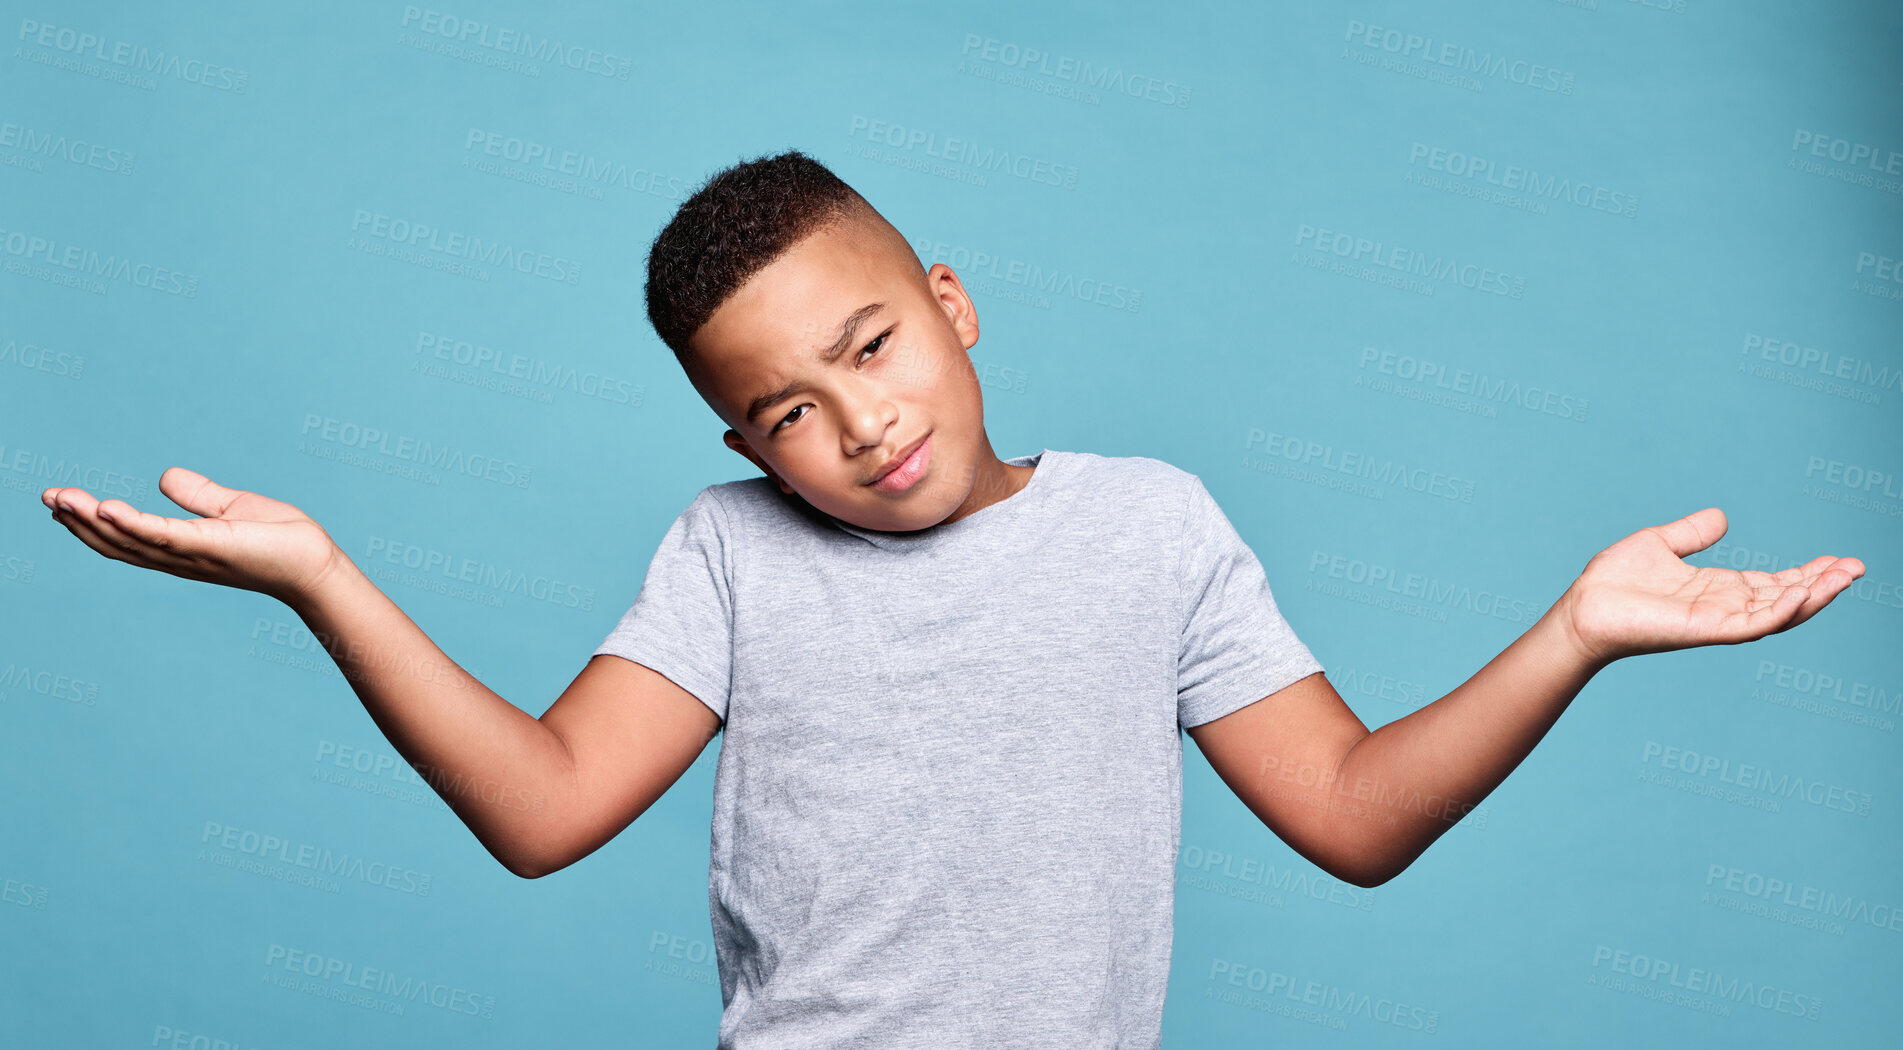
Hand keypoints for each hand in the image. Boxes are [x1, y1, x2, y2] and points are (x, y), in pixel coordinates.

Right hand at [42, 467, 342, 604]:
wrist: (315, 563)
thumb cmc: (280, 540)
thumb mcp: (230, 508)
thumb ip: (197, 496)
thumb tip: (163, 476)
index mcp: (179, 548)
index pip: (125, 536)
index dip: (91, 521)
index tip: (60, 500)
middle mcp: (178, 558)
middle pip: (117, 541)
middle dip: (79, 522)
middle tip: (47, 497)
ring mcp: (192, 555)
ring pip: (131, 540)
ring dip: (93, 521)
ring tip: (61, 499)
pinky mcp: (211, 548)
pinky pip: (164, 536)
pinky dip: (133, 523)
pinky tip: (106, 507)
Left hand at [1555, 506, 1864, 666]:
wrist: (1582, 607)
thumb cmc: (1614, 581)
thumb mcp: (1660, 544)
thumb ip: (1692, 533)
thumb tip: (1723, 518)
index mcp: (1717, 589)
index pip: (1773, 583)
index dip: (1807, 573)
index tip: (1839, 560)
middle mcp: (1723, 607)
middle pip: (1785, 599)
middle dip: (1822, 585)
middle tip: (1857, 568)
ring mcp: (1715, 621)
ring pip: (1777, 613)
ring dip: (1812, 597)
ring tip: (1844, 578)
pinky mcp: (1702, 630)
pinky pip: (1749, 625)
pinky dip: (1778, 612)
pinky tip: (1803, 596)